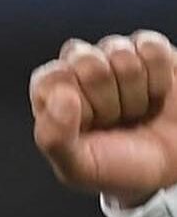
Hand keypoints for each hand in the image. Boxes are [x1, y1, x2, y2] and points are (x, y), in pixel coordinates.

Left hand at [31, 31, 176, 205]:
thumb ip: (54, 139)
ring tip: (134, 112)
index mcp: (51, 96)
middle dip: (106, 99)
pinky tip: (154, 94)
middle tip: (113, 121)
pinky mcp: (149, 49)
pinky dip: (158, 78)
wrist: (171, 165)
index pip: (50, 78)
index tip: (87, 126)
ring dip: (133, 92)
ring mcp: (114, 57)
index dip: (72, 103)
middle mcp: (78, 70)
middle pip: (85, 62)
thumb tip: (61, 95)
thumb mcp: (79, 168)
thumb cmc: (119, 167)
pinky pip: (150, 48)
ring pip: (119, 54)